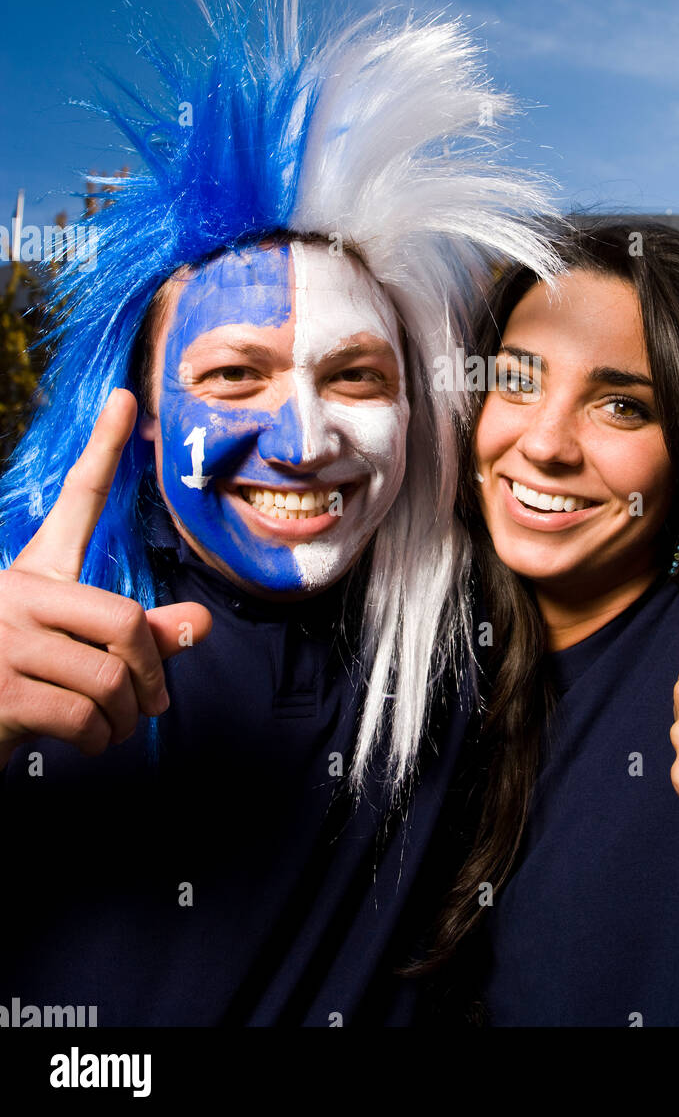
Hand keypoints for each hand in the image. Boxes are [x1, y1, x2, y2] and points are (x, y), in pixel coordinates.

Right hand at [0, 389, 211, 771]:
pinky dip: (102, 738)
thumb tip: (199, 622)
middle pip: (125, 621)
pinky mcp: (2, 696)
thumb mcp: (75, 650)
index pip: (77, 502)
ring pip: (110, 677)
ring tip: (118, 726)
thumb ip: (136, 636)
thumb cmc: (21, 685)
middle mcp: (16, 595)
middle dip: (151, 669)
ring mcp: (3, 643)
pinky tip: (90, 740)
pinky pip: (85, 717)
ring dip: (129, 715)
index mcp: (35, 574)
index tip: (126, 398)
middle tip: (155, 700)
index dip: (104, 450)